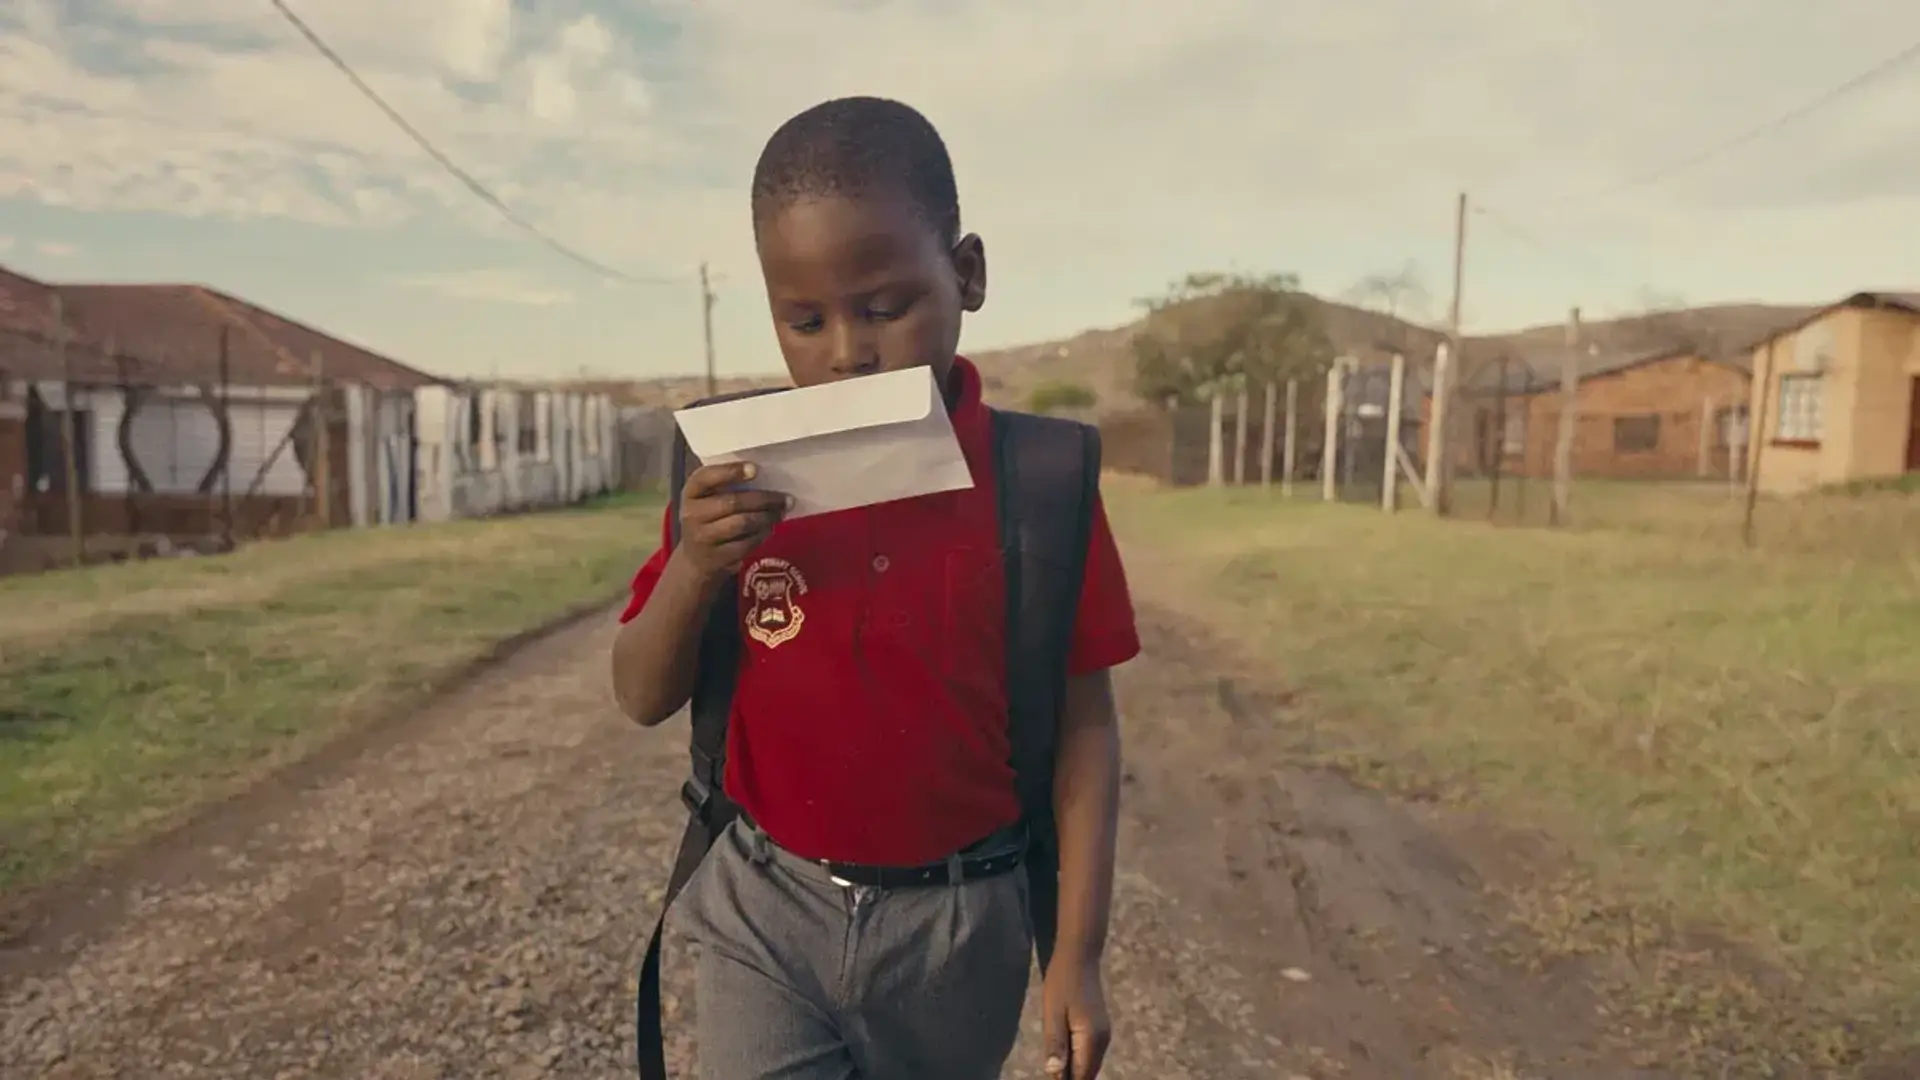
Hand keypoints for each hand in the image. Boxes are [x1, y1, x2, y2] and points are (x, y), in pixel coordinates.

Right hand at [675, 462, 788, 578]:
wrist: (695, 560)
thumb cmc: (707, 519)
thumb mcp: (707, 500)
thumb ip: (725, 485)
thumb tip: (761, 474)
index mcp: (691, 493)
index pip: (706, 477)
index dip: (730, 471)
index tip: (755, 469)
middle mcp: (692, 514)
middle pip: (733, 502)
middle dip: (764, 499)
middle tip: (785, 499)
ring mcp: (703, 538)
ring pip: (743, 523)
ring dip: (767, 517)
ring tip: (781, 512)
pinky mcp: (717, 557)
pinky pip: (747, 543)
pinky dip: (762, 534)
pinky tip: (769, 528)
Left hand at [1040, 957, 1110, 1079]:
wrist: (1080, 957)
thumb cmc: (1062, 982)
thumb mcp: (1052, 1013)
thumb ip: (1055, 1043)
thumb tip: (1055, 1074)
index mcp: (1091, 1039)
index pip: (1080, 1076)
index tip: (1051, 1079)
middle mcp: (1102, 1041)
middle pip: (1087, 1074)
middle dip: (1070, 1079)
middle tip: (1050, 1075)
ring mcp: (1104, 1035)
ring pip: (1089, 1066)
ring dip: (1074, 1072)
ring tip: (1054, 1072)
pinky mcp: (1100, 1030)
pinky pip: (1090, 1055)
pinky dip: (1078, 1062)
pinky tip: (1063, 1059)